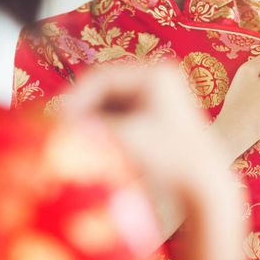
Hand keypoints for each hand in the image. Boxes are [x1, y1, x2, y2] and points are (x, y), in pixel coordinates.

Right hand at [64, 64, 242, 259]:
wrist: (204, 185)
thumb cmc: (171, 158)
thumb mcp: (124, 139)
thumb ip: (88, 129)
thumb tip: (55, 124)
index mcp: (155, 73)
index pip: (100, 77)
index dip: (73, 98)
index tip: (55, 121)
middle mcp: (158, 78)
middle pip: (104, 90)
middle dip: (82, 111)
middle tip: (60, 131)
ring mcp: (158, 96)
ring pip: (110, 104)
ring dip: (91, 121)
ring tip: (74, 141)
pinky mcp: (156, 114)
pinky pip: (120, 116)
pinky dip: (104, 128)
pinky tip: (93, 145)